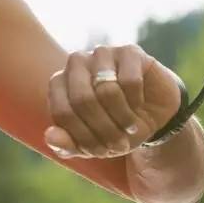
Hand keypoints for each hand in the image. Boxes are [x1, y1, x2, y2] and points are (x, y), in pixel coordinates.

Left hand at [44, 44, 182, 159]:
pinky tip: (139, 105)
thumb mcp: (91, 143)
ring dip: (122, 118)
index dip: (83, 138)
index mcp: (59, 83)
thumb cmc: (116, 126)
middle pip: (82, 99)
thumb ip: (67, 144)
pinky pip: (130, 81)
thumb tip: (49, 136)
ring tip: (129, 127)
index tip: (101, 151)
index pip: (63, 112)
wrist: (154, 114)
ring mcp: (102, 53)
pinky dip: (137, 102)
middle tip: (119, 144)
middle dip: (103, 129)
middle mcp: (76, 63)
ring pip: (107, 90)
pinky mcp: (129, 51)